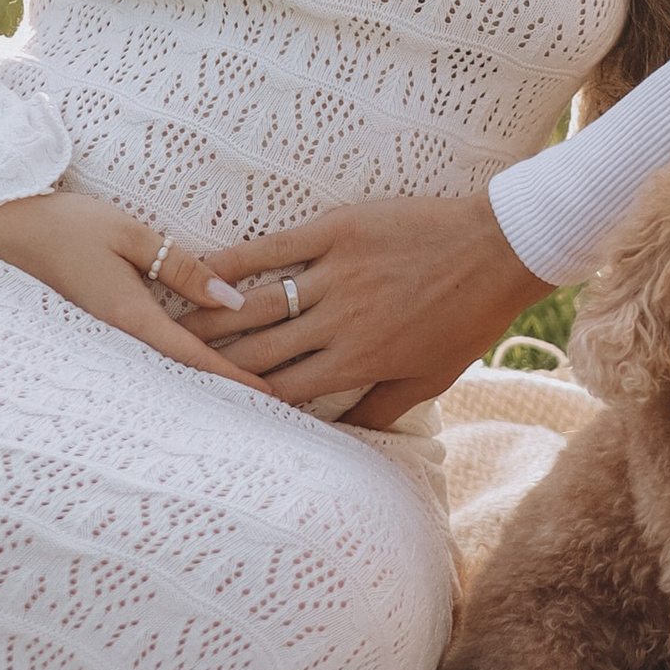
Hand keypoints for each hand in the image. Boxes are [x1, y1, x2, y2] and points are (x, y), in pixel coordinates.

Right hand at [0, 191, 250, 381]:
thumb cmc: (64, 226)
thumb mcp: (130, 235)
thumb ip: (181, 268)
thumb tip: (232, 300)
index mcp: (128, 317)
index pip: (193, 356)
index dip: (233, 376)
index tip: (269, 396)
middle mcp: (114, 339)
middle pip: (179, 372)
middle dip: (222, 388)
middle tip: (266, 403)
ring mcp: (99, 338)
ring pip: (160, 366)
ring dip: (198, 378)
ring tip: (238, 389)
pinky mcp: (91, 329)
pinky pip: (140, 353)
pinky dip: (172, 360)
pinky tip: (189, 361)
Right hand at [202, 191, 546, 424]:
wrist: (500, 247)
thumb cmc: (469, 316)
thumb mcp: (431, 377)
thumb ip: (380, 410)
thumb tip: (341, 439)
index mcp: (359, 361)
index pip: (285, 392)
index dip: (244, 403)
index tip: (207, 410)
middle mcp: (340, 322)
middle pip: (258, 354)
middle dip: (211, 366)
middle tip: (169, 371)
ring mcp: (336, 274)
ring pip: (256, 306)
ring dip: (207, 320)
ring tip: (170, 327)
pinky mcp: (338, 231)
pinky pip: (274, 248)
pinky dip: (233, 260)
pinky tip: (200, 267)